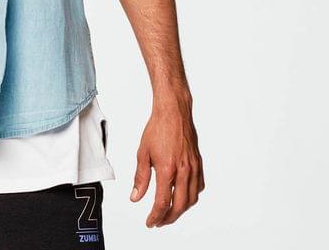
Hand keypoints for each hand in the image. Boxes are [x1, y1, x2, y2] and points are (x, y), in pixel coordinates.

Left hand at [129, 94, 204, 227]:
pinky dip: (191, 196)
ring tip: (169, 212)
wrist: (173, 112)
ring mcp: (194, 168)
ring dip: (181, 210)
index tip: (150, 222)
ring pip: (192, 199)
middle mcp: (184, 171)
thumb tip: (135, 197)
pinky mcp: (199, 164)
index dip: (156, 216)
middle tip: (158, 221)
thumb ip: (140, 178)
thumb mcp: (142, 153)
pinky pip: (198, 187)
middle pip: (180, 206)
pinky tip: (183, 196)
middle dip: (169, 218)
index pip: (163, 202)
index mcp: (167, 169)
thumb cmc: (157, 128)